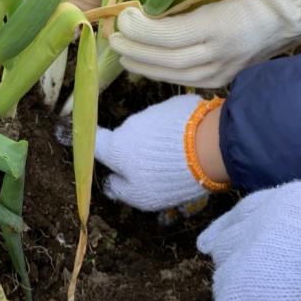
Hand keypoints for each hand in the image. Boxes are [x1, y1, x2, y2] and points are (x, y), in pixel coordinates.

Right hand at [94, 95, 226, 211]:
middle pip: (128, 138)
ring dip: (159, 141)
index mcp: (117, 148)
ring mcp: (153, 111)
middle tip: (157, 169)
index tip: (94, 147)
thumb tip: (112, 182)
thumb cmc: (168, 177)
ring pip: (151, 128)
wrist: (208, 146)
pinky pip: (170, 119)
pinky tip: (193, 144)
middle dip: (138, 150)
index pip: (95, 142)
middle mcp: (130, 125)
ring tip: (181, 158)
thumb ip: (121, 189)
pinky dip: (177, 130)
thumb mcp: (141, 196)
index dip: (92, 145)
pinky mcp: (175, 104)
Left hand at [110, 0, 300, 87]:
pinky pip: (184, 78)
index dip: (142, 29)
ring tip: (120, 48)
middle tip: (112, 34)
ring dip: (142, 63)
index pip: (171, 36)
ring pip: (173, 75)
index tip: (124, 14)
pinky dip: (159, 70)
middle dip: (135, 49)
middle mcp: (223, 54)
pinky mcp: (223, 77)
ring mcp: (224, 70)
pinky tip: (141, 60)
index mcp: (224, 26)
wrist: (298, 7)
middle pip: (167, 61)